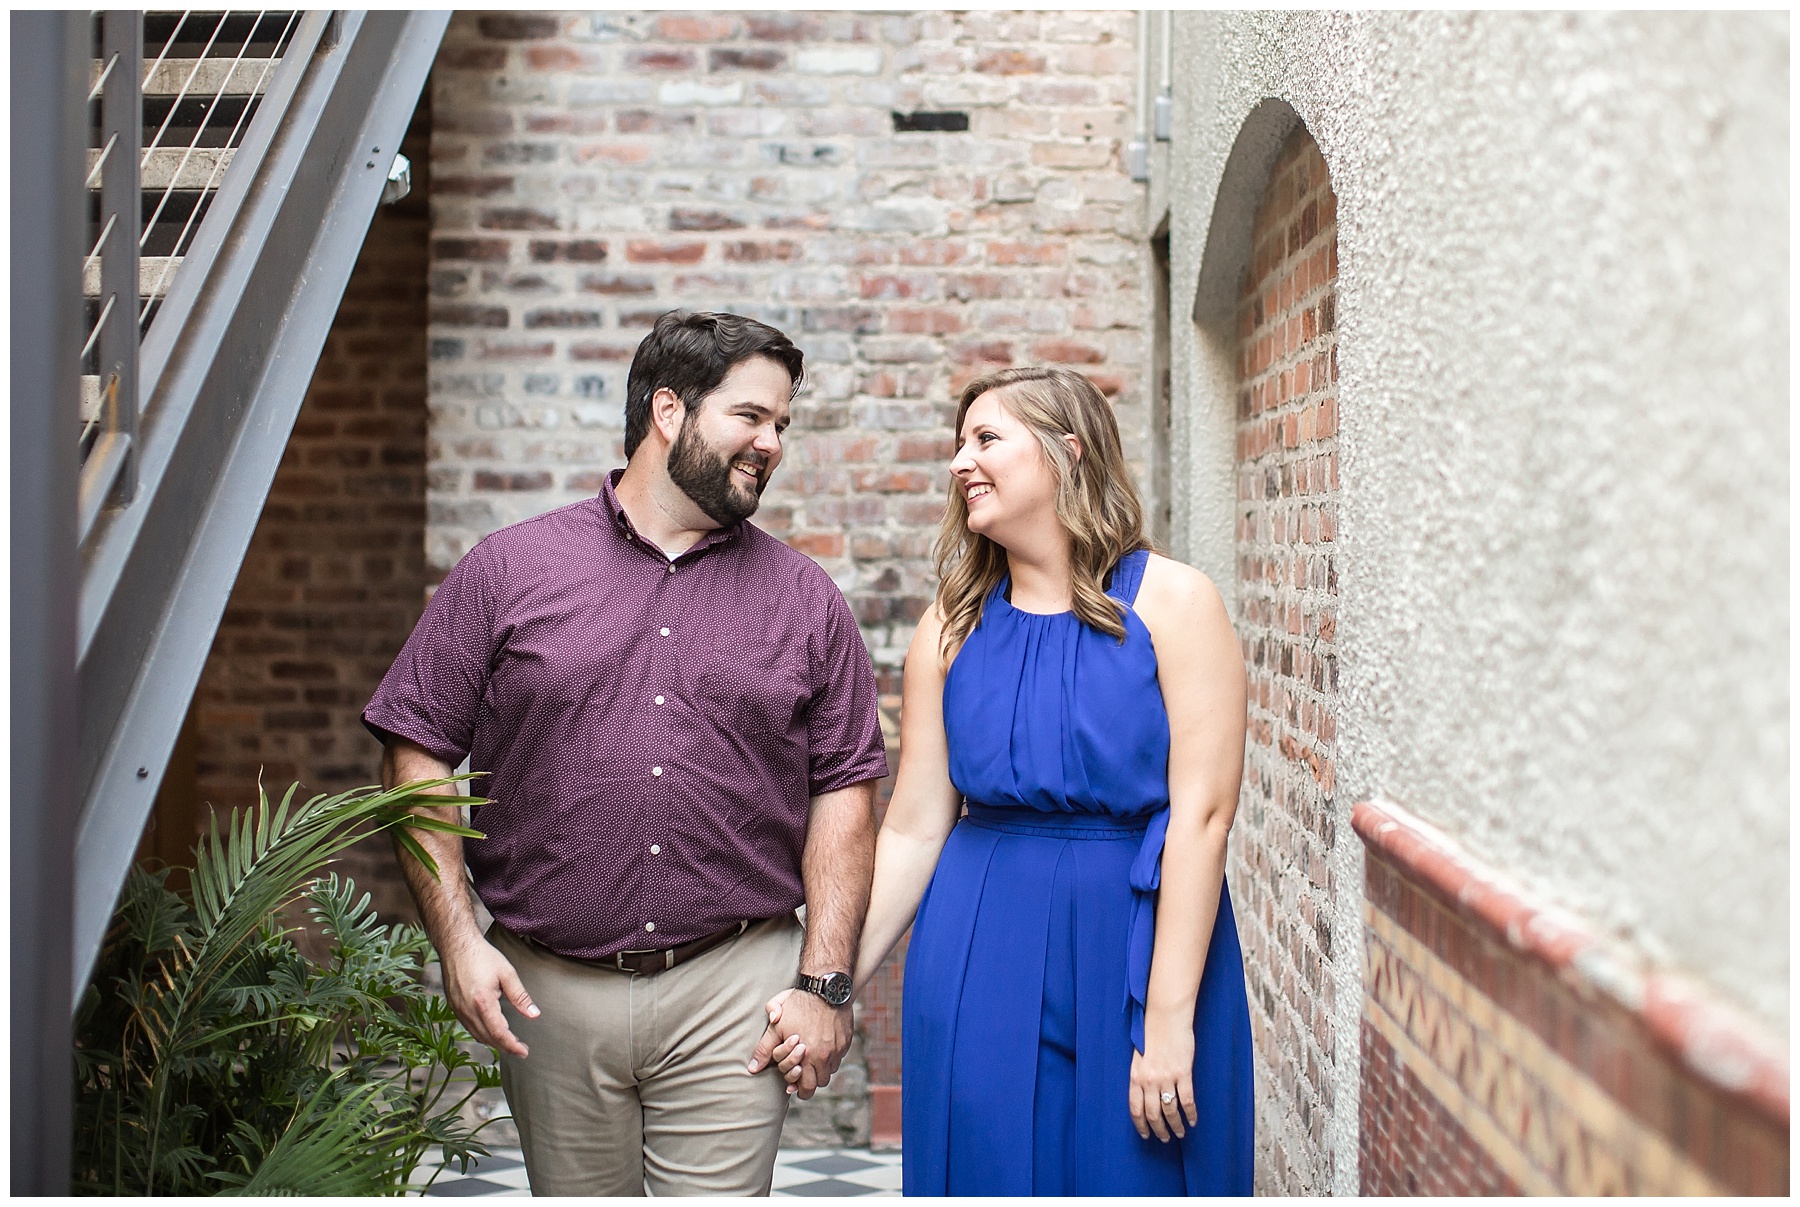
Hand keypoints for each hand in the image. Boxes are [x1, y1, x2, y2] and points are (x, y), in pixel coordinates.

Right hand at [440, 933, 538, 1057]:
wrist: (456, 945)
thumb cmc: (481, 956)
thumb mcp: (507, 973)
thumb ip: (521, 996)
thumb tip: (534, 1014)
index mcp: (482, 1002)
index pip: (499, 1033)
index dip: (512, 1046)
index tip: (524, 1052)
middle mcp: (467, 1009)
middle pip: (487, 1038)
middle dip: (505, 1046)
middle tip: (520, 1049)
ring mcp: (458, 1009)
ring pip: (476, 1035)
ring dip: (493, 1041)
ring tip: (509, 1042)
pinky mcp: (453, 1007)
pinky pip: (469, 1027)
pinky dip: (481, 1033)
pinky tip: (491, 1030)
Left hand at [745, 986, 850, 1098]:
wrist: (824, 987)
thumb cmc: (798, 1004)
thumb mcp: (776, 1025)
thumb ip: (765, 1049)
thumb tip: (753, 1068)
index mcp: (806, 1056)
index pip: (806, 1087)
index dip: (799, 1090)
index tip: (794, 1087)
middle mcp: (824, 1056)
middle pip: (820, 1083)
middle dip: (811, 1084)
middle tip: (803, 1079)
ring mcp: (837, 1049)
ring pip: (830, 1071)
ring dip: (821, 1070)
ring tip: (811, 1061)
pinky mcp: (846, 1041)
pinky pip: (839, 1057)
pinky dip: (831, 1057)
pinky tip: (822, 1048)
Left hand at [1129, 1008, 1196, 1142]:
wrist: (1166, 1017)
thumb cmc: (1152, 1033)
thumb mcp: (1139, 1056)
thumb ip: (1141, 1076)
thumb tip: (1144, 1096)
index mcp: (1135, 1076)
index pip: (1135, 1109)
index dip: (1141, 1125)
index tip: (1146, 1135)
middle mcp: (1149, 1080)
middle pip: (1153, 1114)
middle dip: (1159, 1130)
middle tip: (1165, 1138)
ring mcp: (1167, 1078)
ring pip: (1170, 1111)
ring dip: (1176, 1125)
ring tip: (1180, 1132)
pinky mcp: (1183, 1073)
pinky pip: (1187, 1100)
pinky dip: (1191, 1114)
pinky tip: (1192, 1120)